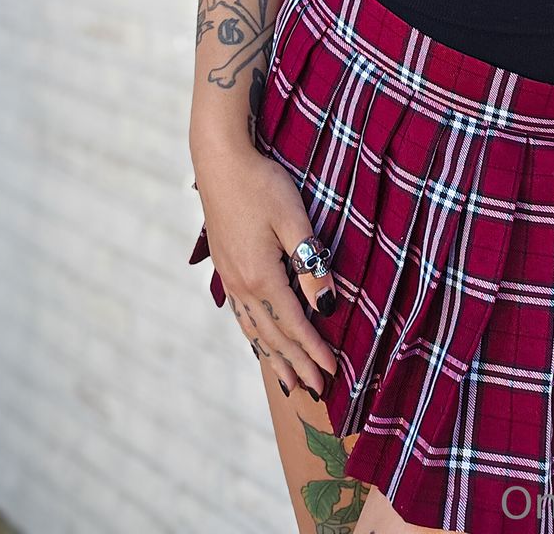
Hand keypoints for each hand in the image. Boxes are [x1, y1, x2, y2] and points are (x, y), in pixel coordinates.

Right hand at [193, 140, 338, 400]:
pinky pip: (241, 314)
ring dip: (274, 357)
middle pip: (273, 335)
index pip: (294, 324)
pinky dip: (254, 336)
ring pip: (254, 329)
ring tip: (289, 382)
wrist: (221, 161)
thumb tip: (325, 306)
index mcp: (262, 276)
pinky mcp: (225, 266)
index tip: (333, 372)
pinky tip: (258, 341)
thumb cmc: (262, 184)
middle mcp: (243, 284)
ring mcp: (231, 277)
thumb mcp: (294, 220)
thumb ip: (311, 264)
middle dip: (297, 364)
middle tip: (317, 392)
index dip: (314, 350)